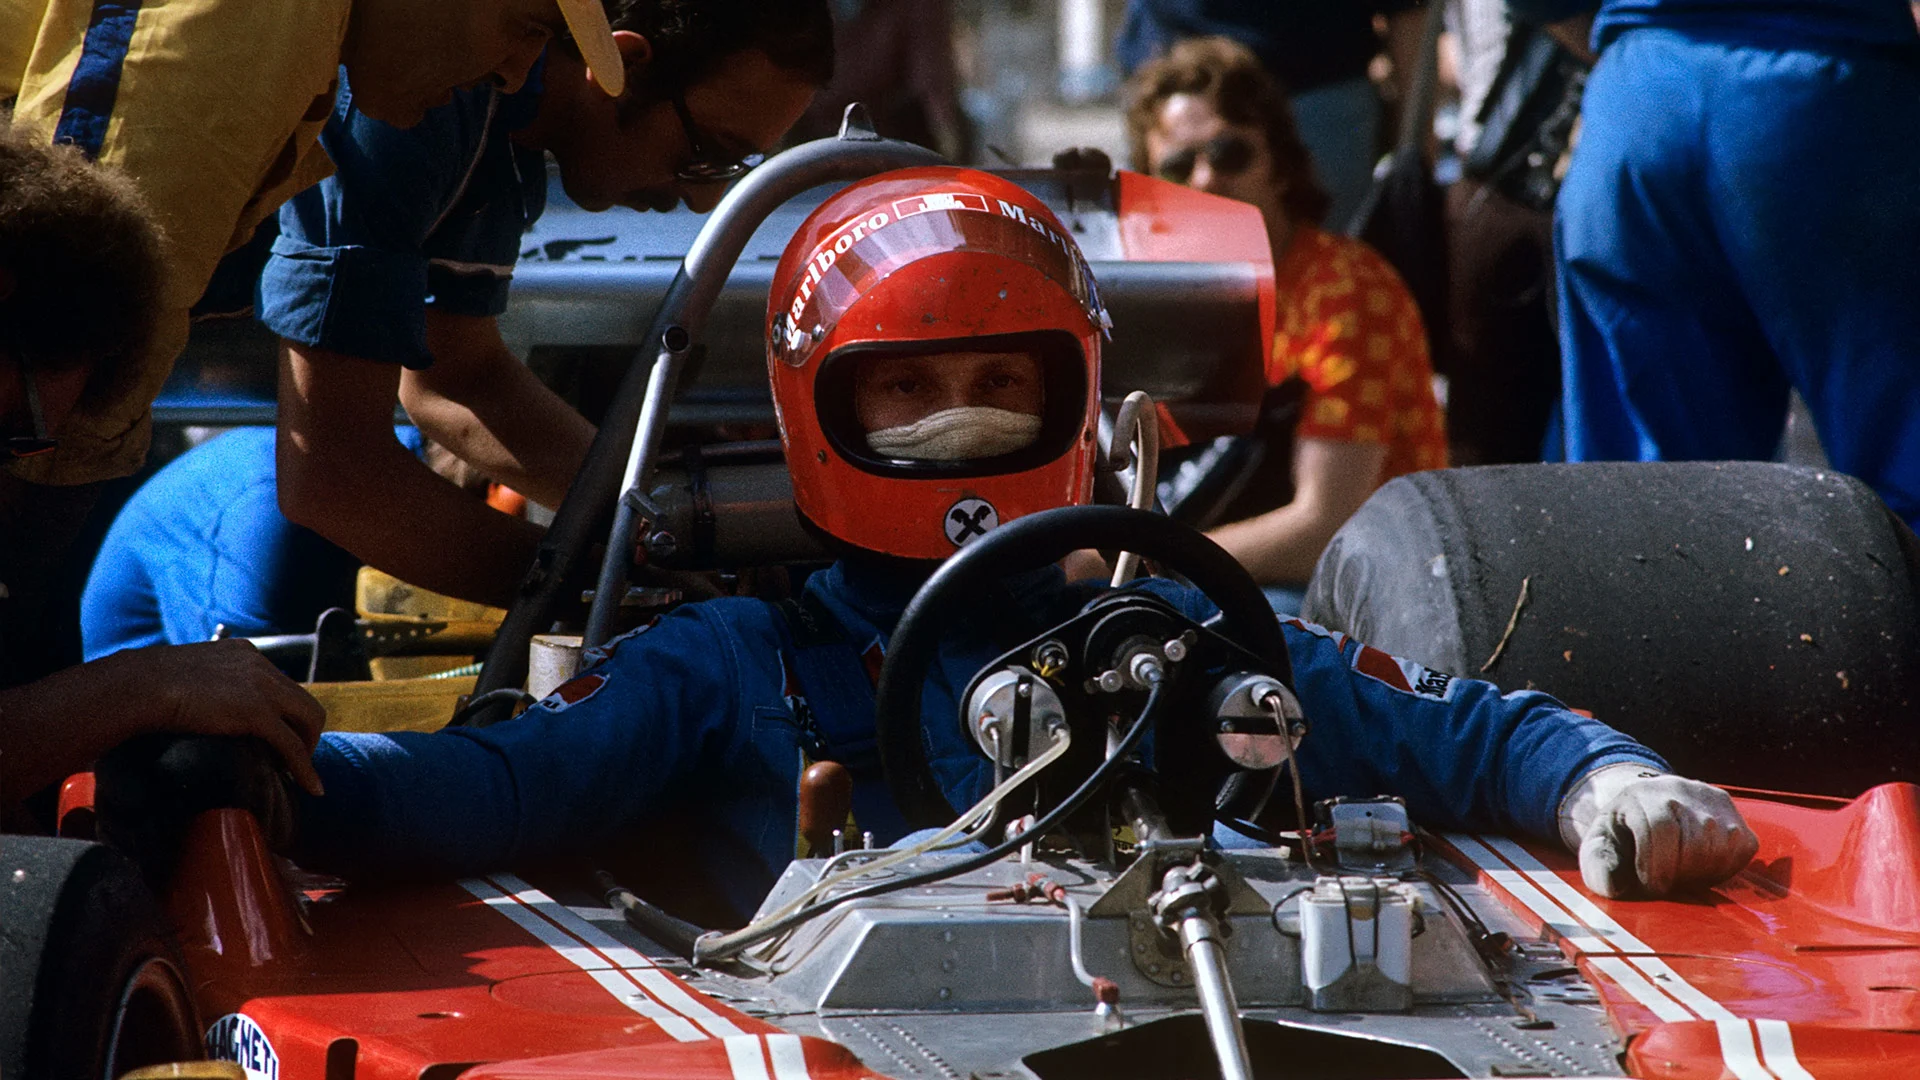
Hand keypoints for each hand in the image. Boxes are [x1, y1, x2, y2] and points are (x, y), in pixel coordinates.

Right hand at [100, 640, 326, 795]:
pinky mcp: (257, 711)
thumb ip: (206, 686)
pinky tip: (310, 787)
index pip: (281, 684)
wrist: (138, 685)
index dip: (286, 713)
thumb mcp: (187, 676)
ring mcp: (262, 687)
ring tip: (300, 774)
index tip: (281, 734)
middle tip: (293, 758)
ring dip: (308, 749)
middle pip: (303, 700)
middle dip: (305, 732)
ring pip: (308, 719)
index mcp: (244, 653)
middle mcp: (260, 665)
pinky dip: (305, 767)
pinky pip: (292, 744)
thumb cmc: (147, 685)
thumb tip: (204, 707)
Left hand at [1558, 764, 1757, 897]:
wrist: (1644, 811)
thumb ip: (1598, 868)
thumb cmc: (1621, 839)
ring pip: (1721, 845)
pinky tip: (1702, 867)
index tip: (1653, 887)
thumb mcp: (1598, 851)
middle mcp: (1678, 788)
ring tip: (1681, 874)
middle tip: (1667, 882)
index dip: (1658, 866)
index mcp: (1640, 794)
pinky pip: (1742, 847)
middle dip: (1680, 873)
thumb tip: (1614, 882)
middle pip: (1695, 840)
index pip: (1659, 827)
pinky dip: (1725, 867)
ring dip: (1702, 872)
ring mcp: (1709, 797)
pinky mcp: (1733, 812)